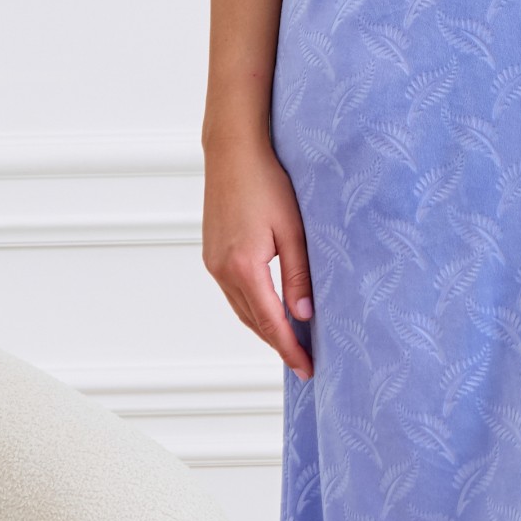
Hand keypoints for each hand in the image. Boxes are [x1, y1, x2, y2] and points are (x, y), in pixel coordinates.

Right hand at [201, 135, 314, 380]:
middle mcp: (222, 270)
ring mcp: (213, 262)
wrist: (233, 151)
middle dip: (278, 344)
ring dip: (264, 328)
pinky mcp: (212, 253)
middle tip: (304, 362)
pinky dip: (253, 308)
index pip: (270, 322)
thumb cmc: (268, 182)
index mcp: (244, 267)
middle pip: (253, 321)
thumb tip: (304, 317)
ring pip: (241, 309)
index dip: (289, 349)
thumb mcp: (293, 229)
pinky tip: (269, 310)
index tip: (308, 369)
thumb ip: (298, 275)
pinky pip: (234, 293)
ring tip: (290, 342)